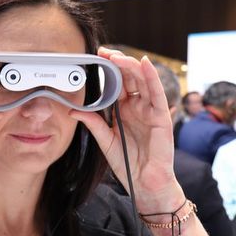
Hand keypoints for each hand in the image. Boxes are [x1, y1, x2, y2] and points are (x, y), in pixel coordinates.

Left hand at [70, 47, 182, 212]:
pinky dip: (152, 77)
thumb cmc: (128, 164)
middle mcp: (138, 107)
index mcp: (125, 110)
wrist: (145, 184)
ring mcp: (150, 110)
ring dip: (130, 66)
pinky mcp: (161, 117)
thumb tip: (74, 110)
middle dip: (117, 62)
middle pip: (130, 77)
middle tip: (104, 52)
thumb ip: (93, 124)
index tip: (96, 57)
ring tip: (117, 56)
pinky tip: (144, 63)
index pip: (117, 83)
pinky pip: (157, 93)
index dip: (108, 69)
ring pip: (143, 81)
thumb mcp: (106, 141)